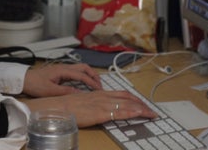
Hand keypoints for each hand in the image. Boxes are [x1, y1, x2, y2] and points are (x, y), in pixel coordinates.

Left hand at [22, 63, 101, 96]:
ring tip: (94, 84)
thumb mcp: (51, 91)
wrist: (24, 79)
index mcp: (63, 70)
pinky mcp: (60, 72)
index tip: (99, 90)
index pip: (82, 75)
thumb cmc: (35, 84)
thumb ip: (66, 91)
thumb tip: (81, 94)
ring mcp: (62, 68)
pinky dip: (83, 76)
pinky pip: (75, 72)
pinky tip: (84, 84)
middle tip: (100, 85)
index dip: (92, 82)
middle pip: (84, 67)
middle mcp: (64, 67)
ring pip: (80, 68)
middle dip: (93, 75)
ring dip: (89, 74)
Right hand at [22, 90, 157, 127]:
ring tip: (151, 113)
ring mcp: (102, 103)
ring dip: (141, 108)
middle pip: (127, 97)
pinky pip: (119, 111)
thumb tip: (101, 110)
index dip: (134, 99)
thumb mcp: (83, 103)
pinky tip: (139, 114)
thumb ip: (93, 104)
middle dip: (141, 104)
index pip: (122, 94)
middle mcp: (102, 96)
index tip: (143, 104)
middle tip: (152, 110)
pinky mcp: (100, 112)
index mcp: (99, 93)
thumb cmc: (67, 107)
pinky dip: (131, 112)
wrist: (56, 108)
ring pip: (126, 103)